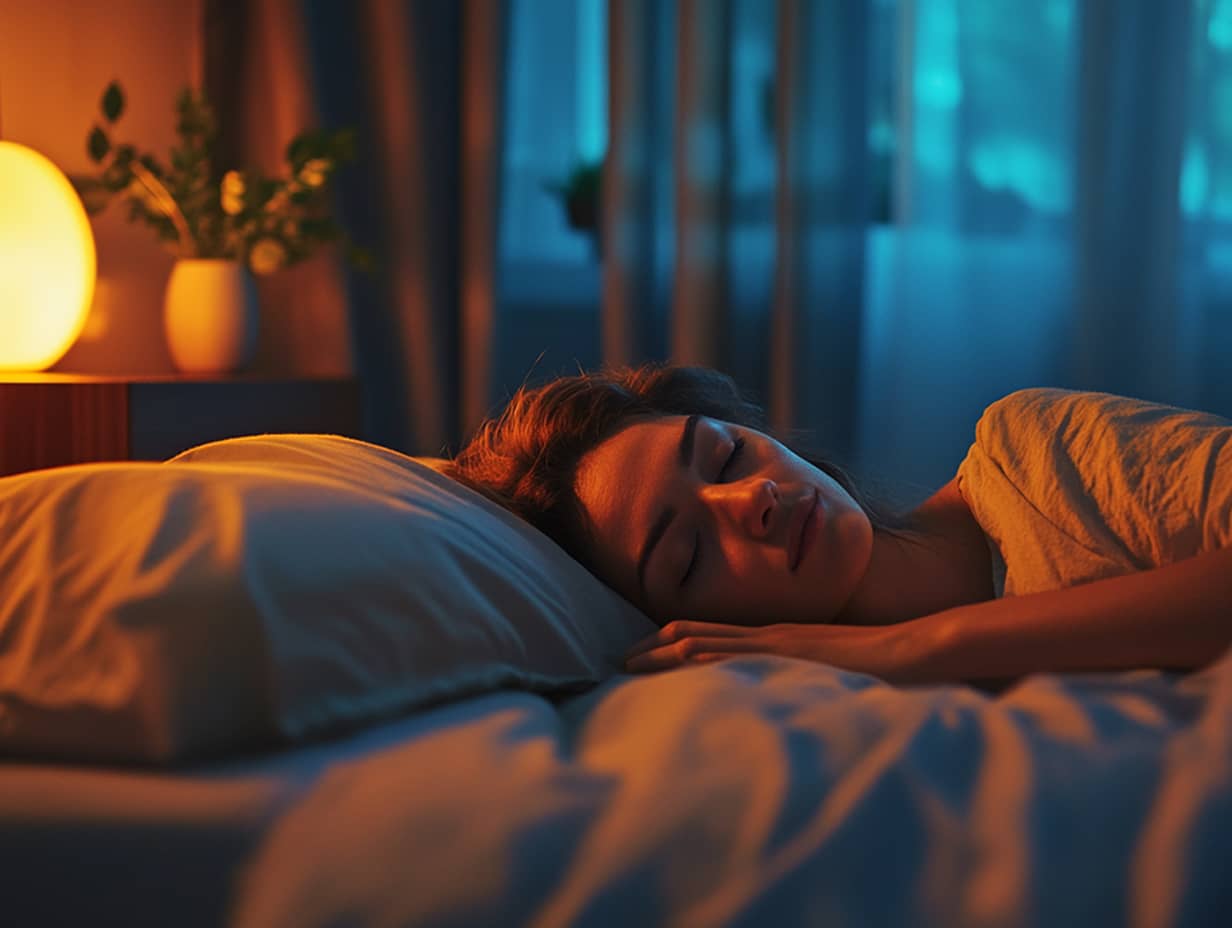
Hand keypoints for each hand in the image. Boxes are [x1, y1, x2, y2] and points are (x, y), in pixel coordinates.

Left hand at [624, 619, 917, 680]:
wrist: (913, 650)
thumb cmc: (875, 668)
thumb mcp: (822, 676)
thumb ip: (793, 683)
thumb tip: (770, 703)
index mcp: (771, 641)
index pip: (706, 637)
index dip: (667, 644)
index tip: (636, 657)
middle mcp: (766, 637)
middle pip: (693, 635)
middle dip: (652, 648)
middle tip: (616, 661)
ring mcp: (775, 644)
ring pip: (705, 641)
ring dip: (664, 652)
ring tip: (628, 663)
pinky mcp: (789, 655)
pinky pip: (737, 653)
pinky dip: (703, 657)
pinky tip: (678, 662)